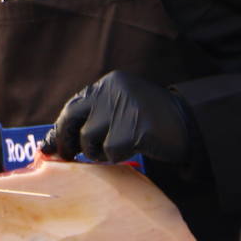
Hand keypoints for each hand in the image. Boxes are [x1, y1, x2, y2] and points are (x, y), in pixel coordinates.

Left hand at [41, 71, 198, 168]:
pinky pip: (112, 152)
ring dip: (99, 152)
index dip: (60, 129)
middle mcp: (113, 91)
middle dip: (67, 142)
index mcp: (108, 84)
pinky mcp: (136, 128)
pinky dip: (118, 157)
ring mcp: (124, 108)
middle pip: (73, 121)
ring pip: (91, 140)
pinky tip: (133, 149)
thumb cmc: (151, 121)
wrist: (190, 124)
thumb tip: (53, 142)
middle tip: (67, 157)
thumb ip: (93, 118)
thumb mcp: (120, 108)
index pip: (73, 107)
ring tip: (117, 148)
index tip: (49, 147)